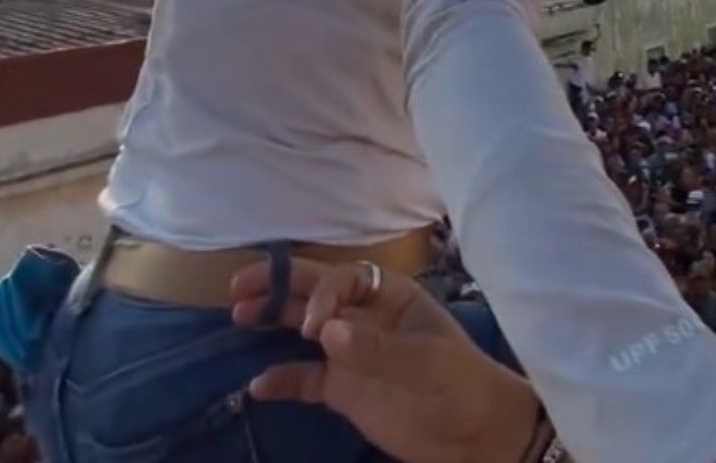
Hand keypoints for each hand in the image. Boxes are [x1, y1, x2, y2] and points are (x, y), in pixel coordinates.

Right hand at [230, 260, 538, 462]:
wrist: (477, 436)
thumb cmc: (462, 386)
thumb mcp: (426, 364)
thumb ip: (377, 348)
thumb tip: (326, 332)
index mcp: (393, 298)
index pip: (347, 280)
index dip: (324, 295)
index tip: (314, 327)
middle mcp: (367, 318)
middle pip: (317, 291)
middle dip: (281, 284)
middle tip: (240, 285)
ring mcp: (353, 354)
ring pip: (304, 328)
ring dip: (273, 320)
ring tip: (238, 316)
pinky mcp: (344, 390)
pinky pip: (304, 379)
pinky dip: (282, 380)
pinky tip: (258, 386)